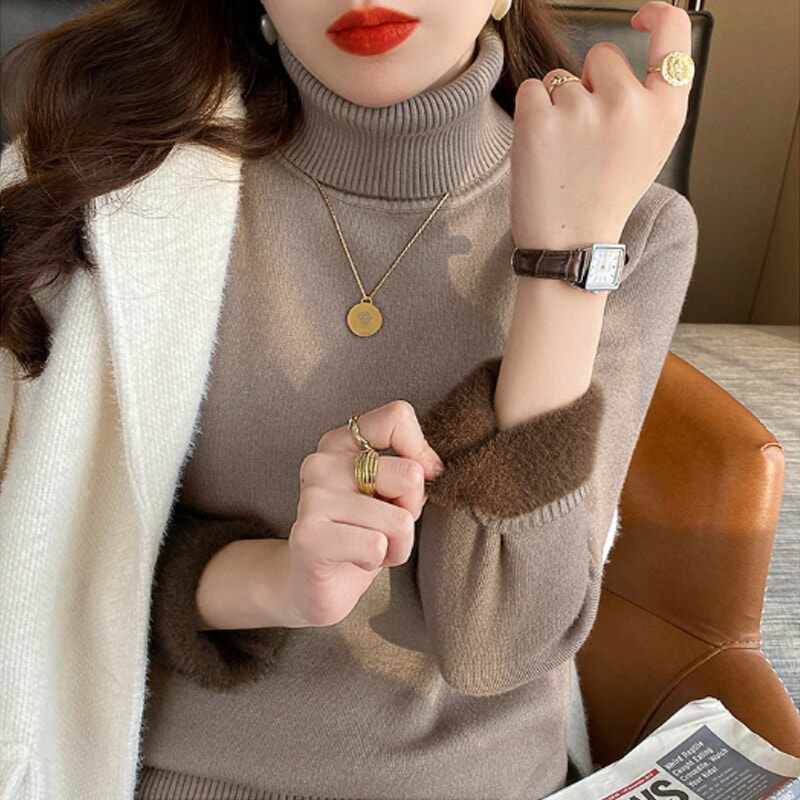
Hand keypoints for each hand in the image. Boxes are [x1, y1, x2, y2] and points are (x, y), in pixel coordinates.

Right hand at [283, 401, 442, 627]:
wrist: (316, 585)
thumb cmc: (361, 535)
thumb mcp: (392, 495)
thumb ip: (412, 469)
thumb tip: (432, 467)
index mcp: (341, 442)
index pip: (397, 416)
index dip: (420, 453)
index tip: (410, 485)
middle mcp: (322, 462)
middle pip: (409, 474)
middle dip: (409, 512)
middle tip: (381, 526)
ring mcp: (313, 497)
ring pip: (399, 520)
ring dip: (395, 545)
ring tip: (366, 547)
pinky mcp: (308, 535)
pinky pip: (377, 546)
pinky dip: (377, 561)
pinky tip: (353, 559)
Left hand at [510, 0, 691, 249]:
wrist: (570, 246)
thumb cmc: (603, 199)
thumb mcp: (648, 149)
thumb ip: (647, 102)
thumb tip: (633, 59)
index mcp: (665, 112)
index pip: (675, 34)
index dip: (657, 16)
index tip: (640, 16)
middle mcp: (629, 105)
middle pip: (600, 55)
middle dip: (588, 85)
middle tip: (586, 139)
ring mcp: (583, 111)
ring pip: (560, 78)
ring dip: (556, 106)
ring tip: (564, 153)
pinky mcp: (540, 121)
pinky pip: (531, 91)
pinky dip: (530, 115)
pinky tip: (542, 151)